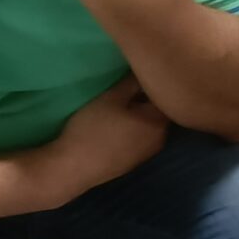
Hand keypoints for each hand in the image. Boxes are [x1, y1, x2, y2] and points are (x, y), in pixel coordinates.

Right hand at [42, 76, 168, 202]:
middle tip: (126, 88)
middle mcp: (161, 139)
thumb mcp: (112, 97)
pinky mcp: (135, 162)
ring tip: (120, 106)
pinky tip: (116, 127)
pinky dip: (132, 130)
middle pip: (158, 111)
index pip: (165, 95)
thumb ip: (133, 82)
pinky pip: (139, 139)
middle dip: (146, 99)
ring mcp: (148, 153)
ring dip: (139, 115)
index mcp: (159, 122)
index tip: (136, 75)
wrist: (74, 167)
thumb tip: (147, 71)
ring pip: (148, 126)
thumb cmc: (94, 127)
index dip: (151, 83)